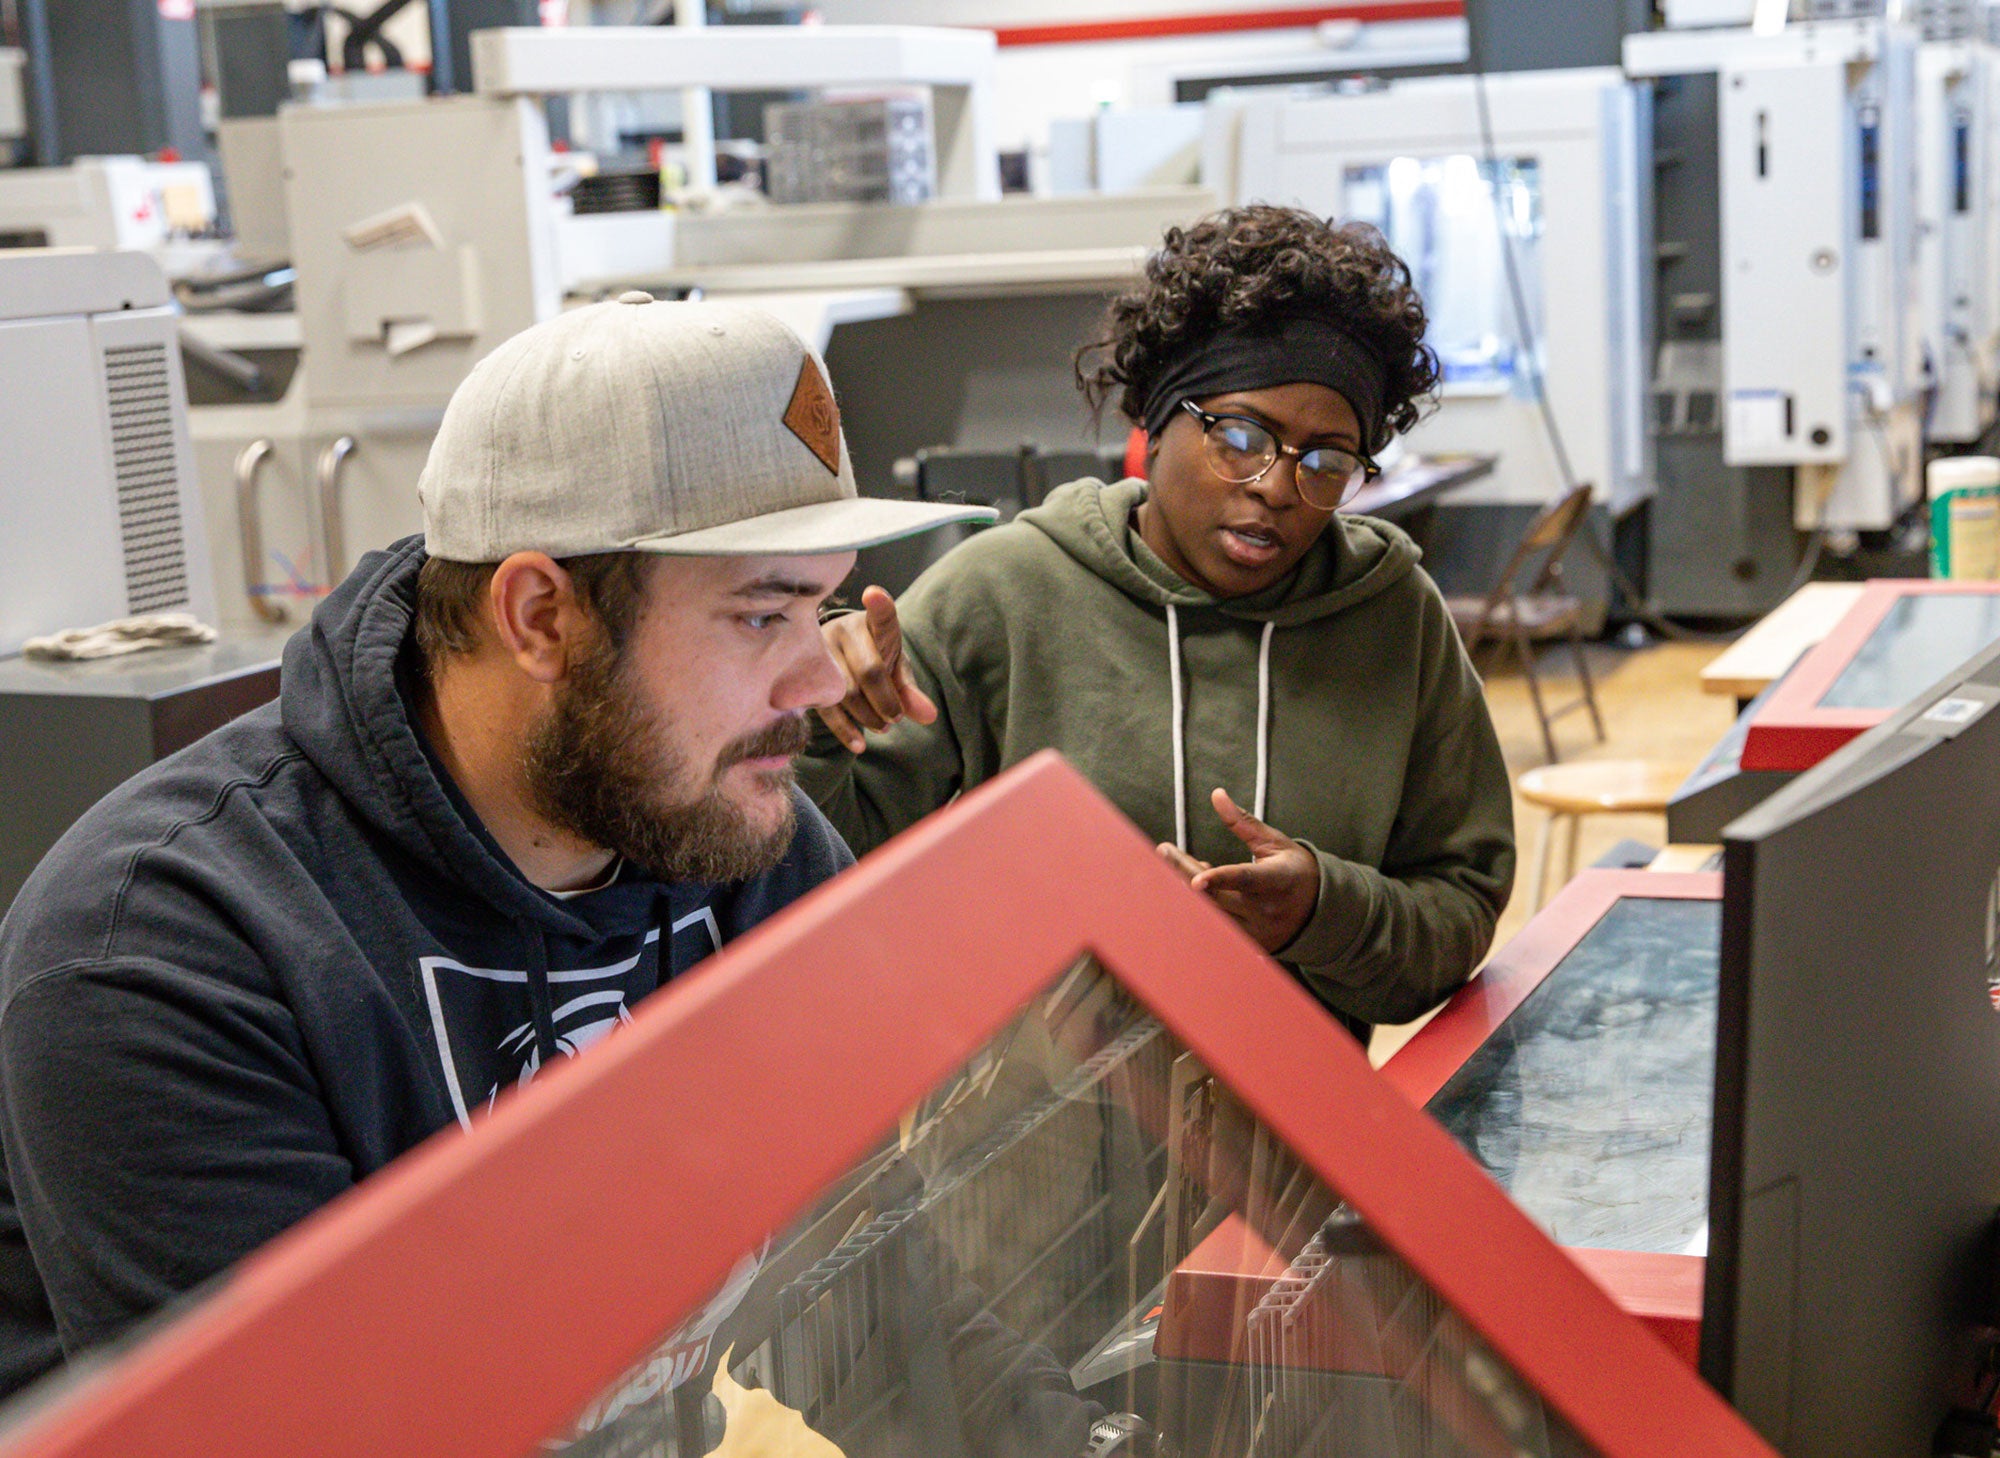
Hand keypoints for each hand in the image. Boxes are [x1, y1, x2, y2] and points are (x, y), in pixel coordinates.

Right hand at [816, 586, 935, 753]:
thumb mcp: (894, 668)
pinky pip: (826, 708)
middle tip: (895, 719)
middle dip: (886, 702)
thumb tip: (928, 716)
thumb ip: (909, 690)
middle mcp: (844, 632)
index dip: (879, 606)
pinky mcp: (803, 677)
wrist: (828, 657)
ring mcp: (820, 653)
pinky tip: (859, 744)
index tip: (875, 594)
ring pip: (847, 692)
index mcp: (872, 624)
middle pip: (869, 671)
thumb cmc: (871, 658)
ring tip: (882, 726)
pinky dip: (846, 730)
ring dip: (869, 717)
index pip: (881, 617)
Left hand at [1182, 788, 1319, 953]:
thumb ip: (1242, 822)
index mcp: (1277, 880)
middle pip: (1216, 898)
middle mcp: (1267, 910)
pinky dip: (1203, 910)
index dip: (1220, 879)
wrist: (1320, 909)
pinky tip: (1201, 891)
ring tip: (1191, 870)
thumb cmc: (1293, 868)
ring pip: (1212, 918)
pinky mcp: (1252, 947)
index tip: (1195, 880)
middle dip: (1186, 873)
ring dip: (1191, 893)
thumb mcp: (1273, 842)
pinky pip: (1217, 931)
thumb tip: (1216, 795)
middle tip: (1164, 852)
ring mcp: (1259, 933)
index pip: (1245, 880)